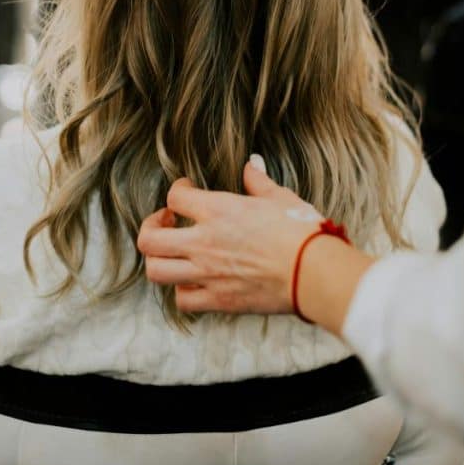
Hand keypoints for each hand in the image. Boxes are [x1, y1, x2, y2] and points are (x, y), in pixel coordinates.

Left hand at [138, 158, 322, 315]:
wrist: (314, 272)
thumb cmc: (300, 231)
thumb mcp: (279, 198)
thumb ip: (258, 181)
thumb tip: (252, 164)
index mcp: (218, 210)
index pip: (174, 197)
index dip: (177, 191)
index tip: (187, 191)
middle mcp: (204, 242)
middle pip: (149, 238)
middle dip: (150, 227)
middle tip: (165, 223)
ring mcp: (207, 274)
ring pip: (156, 271)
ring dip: (159, 260)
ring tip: (173, 254)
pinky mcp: (219, 300)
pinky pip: (183, 300)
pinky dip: (182, 291)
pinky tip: (193, 281)